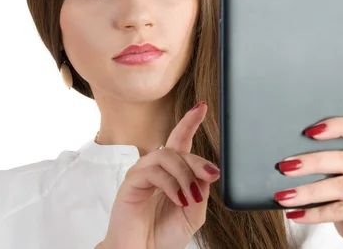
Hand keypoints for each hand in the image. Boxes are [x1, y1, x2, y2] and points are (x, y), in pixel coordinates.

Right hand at [99, 102, 220, 248]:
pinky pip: (153, 171)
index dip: (189, 122)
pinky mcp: (131, 182)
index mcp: (171, 174)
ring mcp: (142, 174)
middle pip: (178, 148)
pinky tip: (178, 198)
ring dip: (184, 175)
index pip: (180, 141)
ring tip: (190, 197)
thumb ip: (201, 190)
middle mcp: (156, 169)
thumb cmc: (162, 236)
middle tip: (211, 175)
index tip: (201, 107)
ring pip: (166, 155)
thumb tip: (207, 171)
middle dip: (197, 160)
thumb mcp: (193, 213)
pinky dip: (170, 184)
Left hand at [274, 117, 342, 248]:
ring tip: (284, 195)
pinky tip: (296, 214)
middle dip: (311, 162)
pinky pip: (340, 208)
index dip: (337, 125)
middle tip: (286, 166)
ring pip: (340, 185)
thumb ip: (340, 163)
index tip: (310, 132)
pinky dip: (314, 212)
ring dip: (306, 191)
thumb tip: (297, 154)